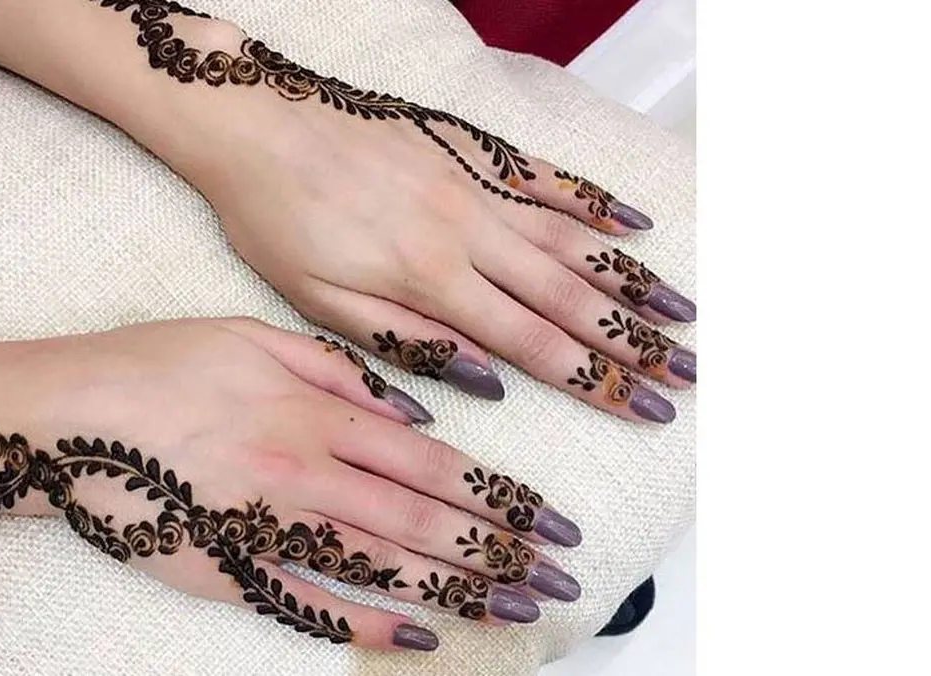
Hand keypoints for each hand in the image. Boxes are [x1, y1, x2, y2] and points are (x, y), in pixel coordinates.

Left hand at [0, 0, 695, 423]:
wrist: (253, 125)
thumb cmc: (276, 220)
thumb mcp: (320, 301)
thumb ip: (407, 342)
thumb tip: (487, 381)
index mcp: (428, 279)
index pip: (531, 341)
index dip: (591, 378)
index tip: (641, 405)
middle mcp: (467, 230)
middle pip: (567, 295)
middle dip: (630, 341)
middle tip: (685, 372)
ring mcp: (473, 184)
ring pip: (569, 238)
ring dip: (629, 279)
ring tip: (680, 312)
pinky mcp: (467, 148)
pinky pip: (543, 177)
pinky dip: (591, 201)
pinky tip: (632, 223)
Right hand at [0, 318, 584, 651]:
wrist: (64, 414)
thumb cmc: (156, 365)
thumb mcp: (253, 335)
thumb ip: (340, 371)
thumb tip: (413, 411)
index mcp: (316, 413)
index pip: (433, 463)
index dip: (500, 495)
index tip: (549, 519)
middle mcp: (305, 473)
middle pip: (424, 519)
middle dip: (501, 549)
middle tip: (559, 575)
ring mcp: (269, 526)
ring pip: (383, 563)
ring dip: (457, 588)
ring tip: (516, 606)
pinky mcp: (229, 569)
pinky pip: (311, 601)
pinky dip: (369, 620)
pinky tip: (420, 636)